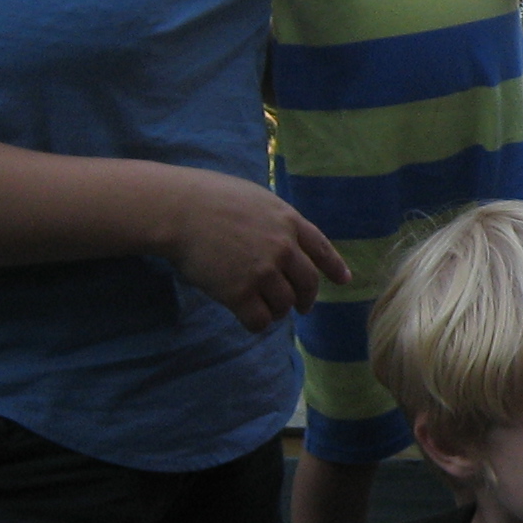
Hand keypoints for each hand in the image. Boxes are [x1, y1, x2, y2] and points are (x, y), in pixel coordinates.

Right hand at [159, 169, 352, 331]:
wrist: (178, 210)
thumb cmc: (208, 198)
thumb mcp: (255, 198)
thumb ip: (276, 220)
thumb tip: (286, 238)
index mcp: (288, 221)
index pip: (321, 249)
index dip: (334, 267)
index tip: (343, 280)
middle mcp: (282, 247)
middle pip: (308, 284)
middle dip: (305, 299)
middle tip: (299, 307)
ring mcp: (262, 271)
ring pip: (285, 305)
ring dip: (278, 311)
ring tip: (264, 308)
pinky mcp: (239, 292)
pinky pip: (260, 320)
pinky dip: (257, 323)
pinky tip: (248, 318)